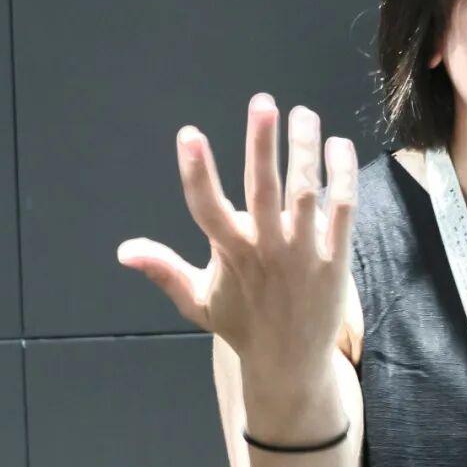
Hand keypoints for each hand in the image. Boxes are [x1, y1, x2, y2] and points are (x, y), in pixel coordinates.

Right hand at [117, 92, 357, 376]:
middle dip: (260, 144)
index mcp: (229, 253)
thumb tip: (124, 251)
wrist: (290, 362)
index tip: (189, 134)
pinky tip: (339, 145)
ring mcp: (303, 253)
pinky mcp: (334, 258)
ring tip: (303, 114)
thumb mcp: (197, 300)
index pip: (206, 206)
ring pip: (304, 192)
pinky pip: (342, 210)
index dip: (196, 170)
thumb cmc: (242, 325)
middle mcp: (265, 249)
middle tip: (262, 104)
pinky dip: (342, 176)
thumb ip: (164, 270)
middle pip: (262, 188)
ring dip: (304, 150)